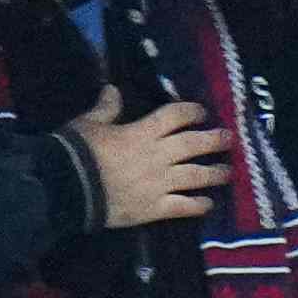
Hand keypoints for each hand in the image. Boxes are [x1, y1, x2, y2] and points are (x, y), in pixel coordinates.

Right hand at [83, 93, 237, 234]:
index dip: (190, 111)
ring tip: (228, 172)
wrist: (68, 187)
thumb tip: (113, 89)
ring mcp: (159, 184)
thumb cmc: (75, 151)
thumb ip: (105, 108)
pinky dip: (199, 205)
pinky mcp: (155, 207)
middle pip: (193, 145)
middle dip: (214, 140)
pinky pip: (184, 207)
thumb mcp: (87, 123)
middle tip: (230, 138)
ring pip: (195, 176)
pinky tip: (208, 203)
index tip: (201, 112)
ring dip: (215, 173)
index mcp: (140, 133)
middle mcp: (157, 157)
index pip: (173, 117)